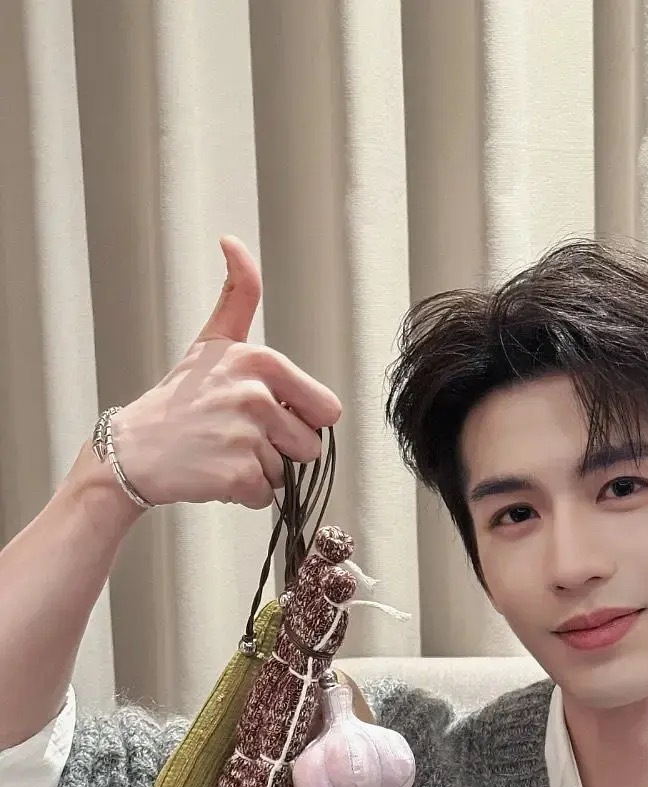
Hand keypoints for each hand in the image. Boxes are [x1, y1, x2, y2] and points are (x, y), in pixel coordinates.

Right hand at [104, 235, 341, 509]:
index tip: (266, 414)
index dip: (300, 419)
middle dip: (284, 450)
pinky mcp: (238, 475)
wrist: (134, 450)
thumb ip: (238, 297)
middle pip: (311, 445)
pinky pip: (268, 496)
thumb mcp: (211, 342)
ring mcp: (247, 436)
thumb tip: (234, 242)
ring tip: (225, 452)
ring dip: (262, 472)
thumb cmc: (179, 400)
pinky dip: (246, 493)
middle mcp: (257, 395)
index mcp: (262, 362)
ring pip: (289, 472)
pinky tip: (216, 472)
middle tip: (242, 437)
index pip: (325, 409)